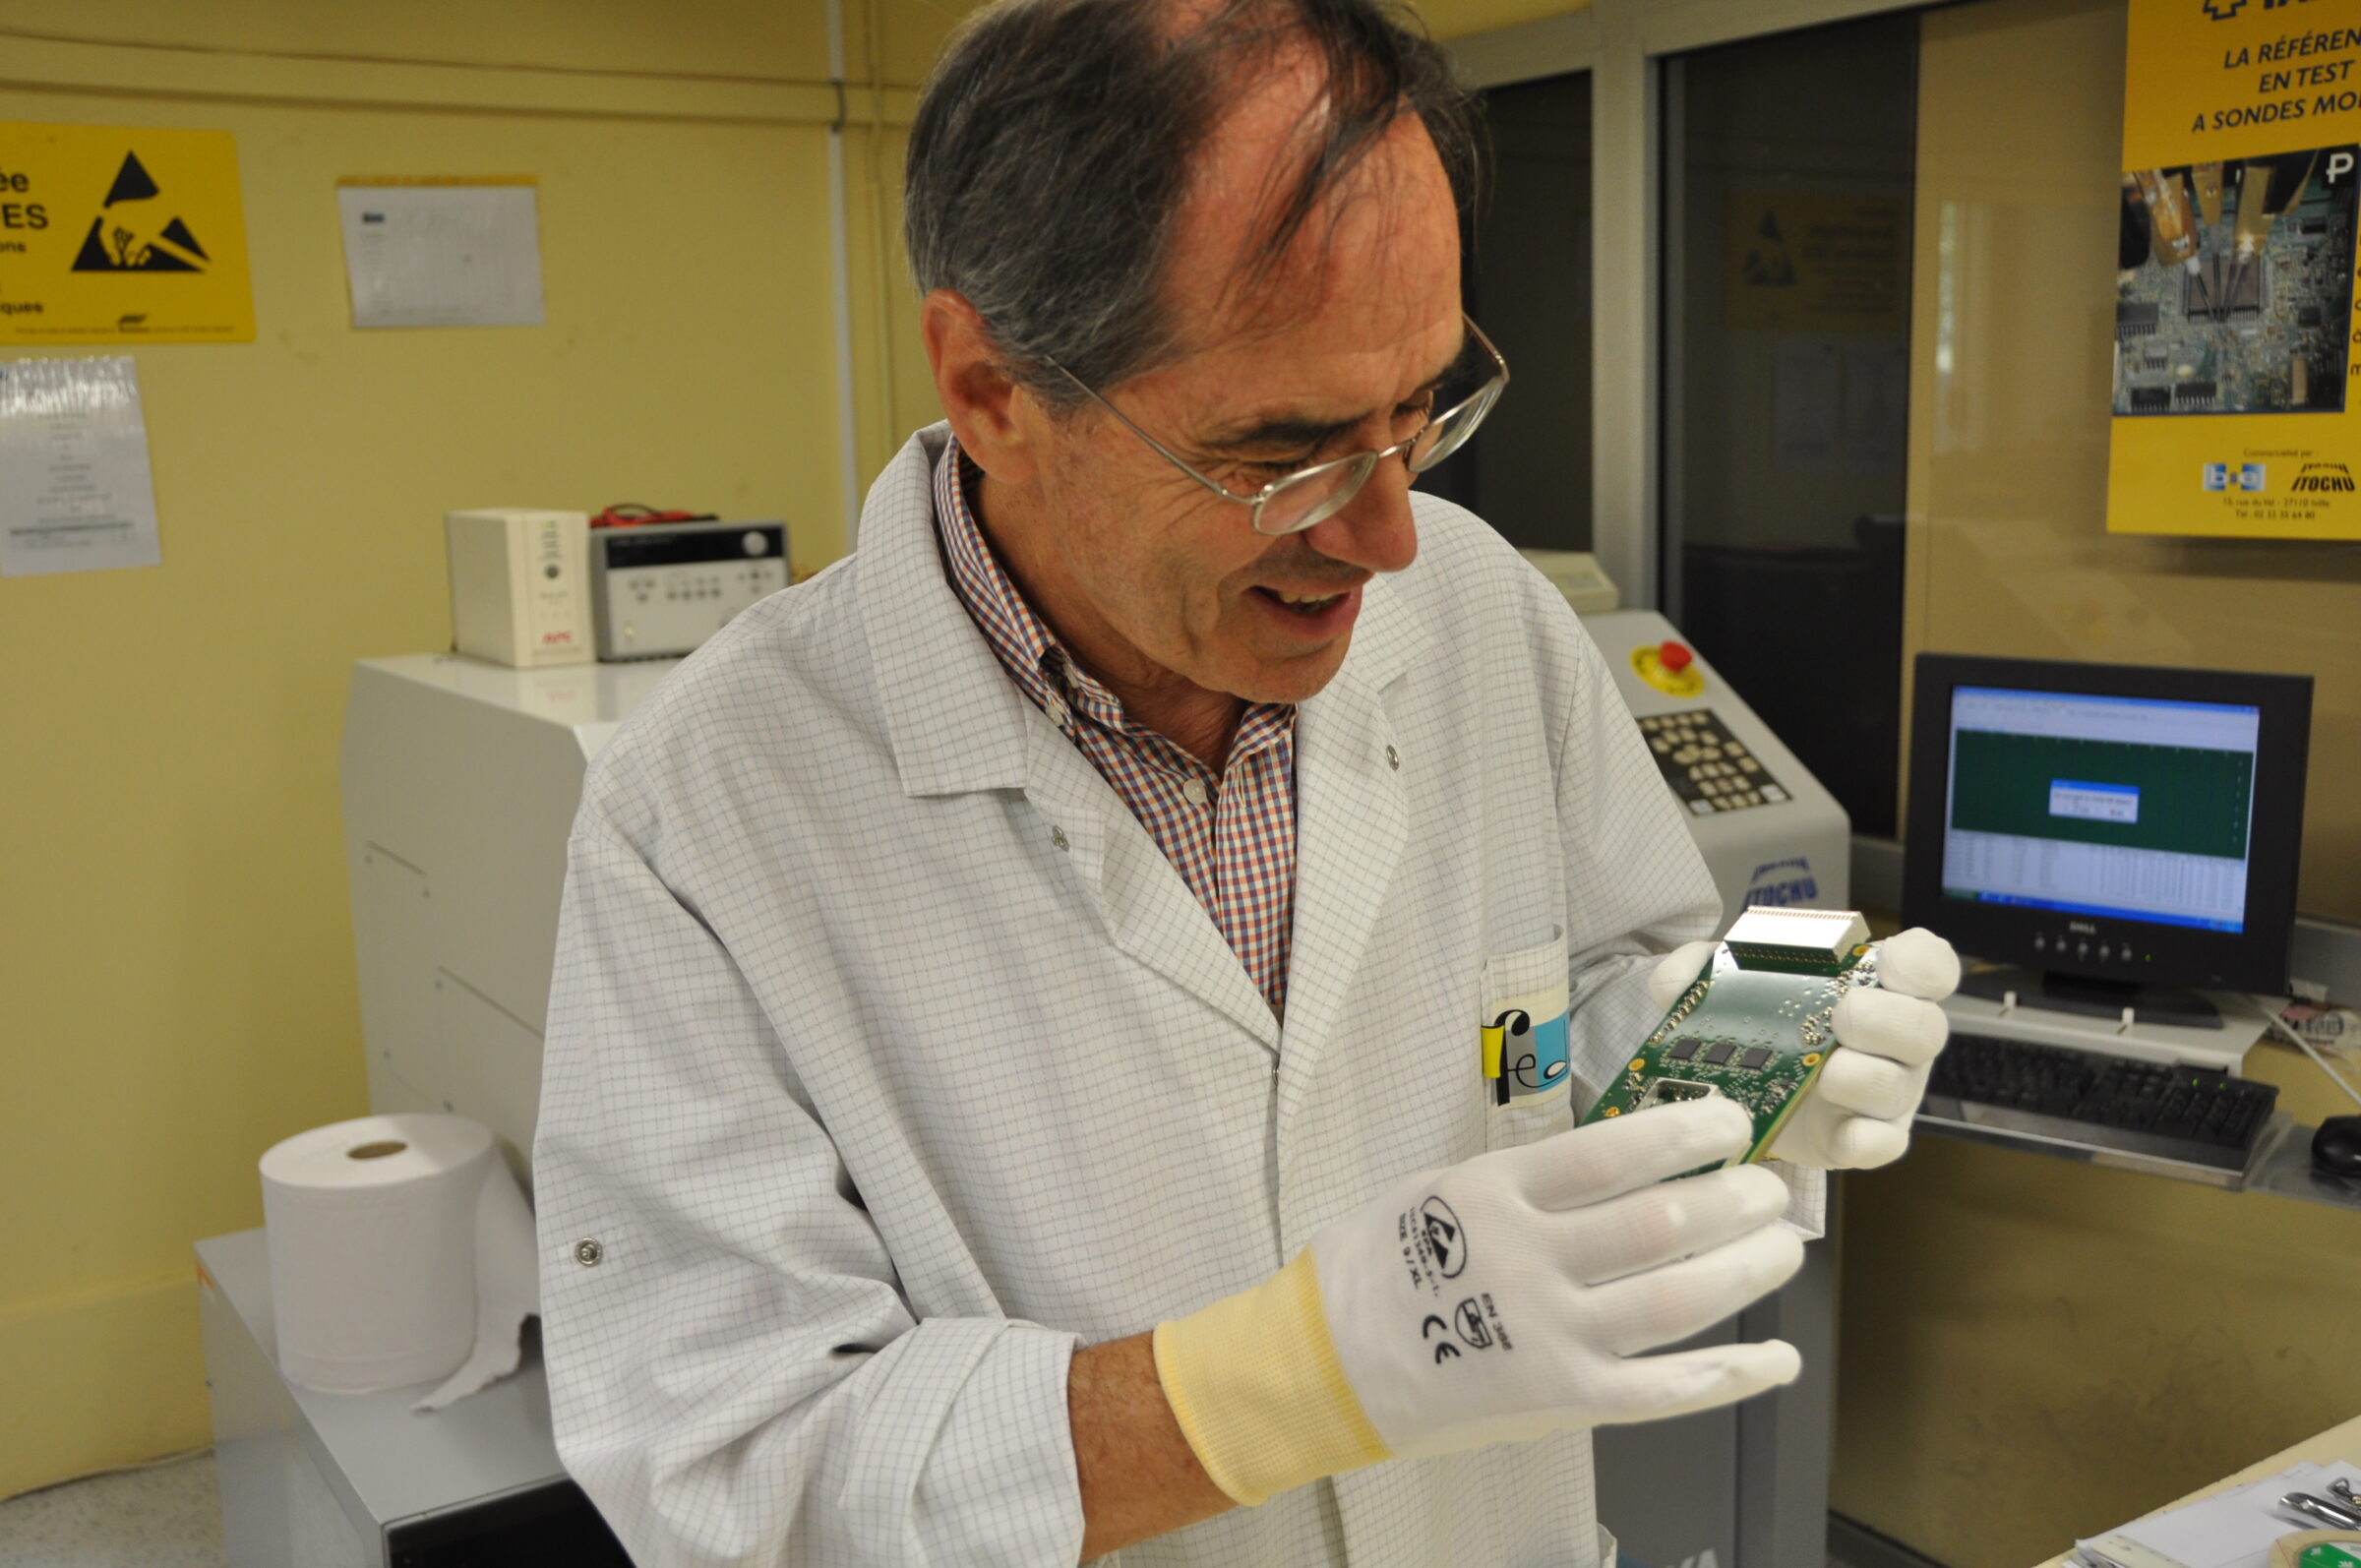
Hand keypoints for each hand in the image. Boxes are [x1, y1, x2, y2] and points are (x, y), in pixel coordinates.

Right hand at [1152, 1099, 1803, 1504]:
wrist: (1324, 1363)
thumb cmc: (1382, 1265)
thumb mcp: (1443, 1189)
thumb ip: (1528, 1180)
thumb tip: (1628, 1158)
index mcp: (1495, 1194)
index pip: (1614, 1152)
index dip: (1687, 1134)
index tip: (1730, 1121)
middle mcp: (1527, 1262)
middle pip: (1662, 1223)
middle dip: (1735, 1201)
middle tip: (1770, 1187)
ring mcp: (1549, 1336)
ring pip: (1679, 1299)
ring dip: (1748, 1271)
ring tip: (1783, 1248)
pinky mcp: (1563, 1400)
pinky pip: (1667, 1390)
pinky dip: (1733, 1375)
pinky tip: (1778, 1357)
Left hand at [1648, 927, 1960, 1168]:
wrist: (1745, 1089)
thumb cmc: (1757, 1025)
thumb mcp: (1727, 983)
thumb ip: (1700, 967)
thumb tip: (1677, 977)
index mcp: (1876, 986)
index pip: (1928, 965)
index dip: (1920, 964)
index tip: (1890, 964)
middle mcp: (1894, 1038)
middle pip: (1925, 1026)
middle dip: (1887, 1019)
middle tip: (1841, 1018)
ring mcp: (1887, 1091)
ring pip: (1901, 1085)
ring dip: (1865, 1077)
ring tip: (1825, 1074)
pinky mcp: (1867, 1138)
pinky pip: (1885, 1143)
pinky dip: (1866, 1139)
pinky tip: (1840, 1131)